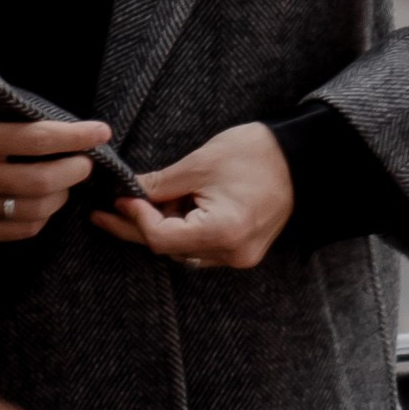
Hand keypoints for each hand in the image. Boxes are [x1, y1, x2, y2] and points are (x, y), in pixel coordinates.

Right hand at [0, 106, 110, 246]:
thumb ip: (4, 118)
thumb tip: (57, 126)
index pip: (39, 139)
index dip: (77, 136)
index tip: (101, 131)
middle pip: (46, 180)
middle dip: (76, 169)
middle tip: (84, 161)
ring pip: (38, 209)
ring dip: (61, 194)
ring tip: (63, 181)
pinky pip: (21, 230)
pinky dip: (41, 215)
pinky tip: (41, 202)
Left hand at [92, 121, 293, 272]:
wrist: (303, 156)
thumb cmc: (256, 153)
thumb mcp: (201, 164)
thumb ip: (161, 184)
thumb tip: (128, 193)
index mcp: (223, 233)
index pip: (162, 238)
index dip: (135, 219)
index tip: (120, 198)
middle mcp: (232, 253)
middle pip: (169, 249)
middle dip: (137, 227)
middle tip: (105, 213)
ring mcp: (239, 255)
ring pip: (183, 249)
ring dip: (160, 227)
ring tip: (139, 203)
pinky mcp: (242, 248)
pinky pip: (200, 247)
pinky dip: (182, 229)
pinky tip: (167, 209)